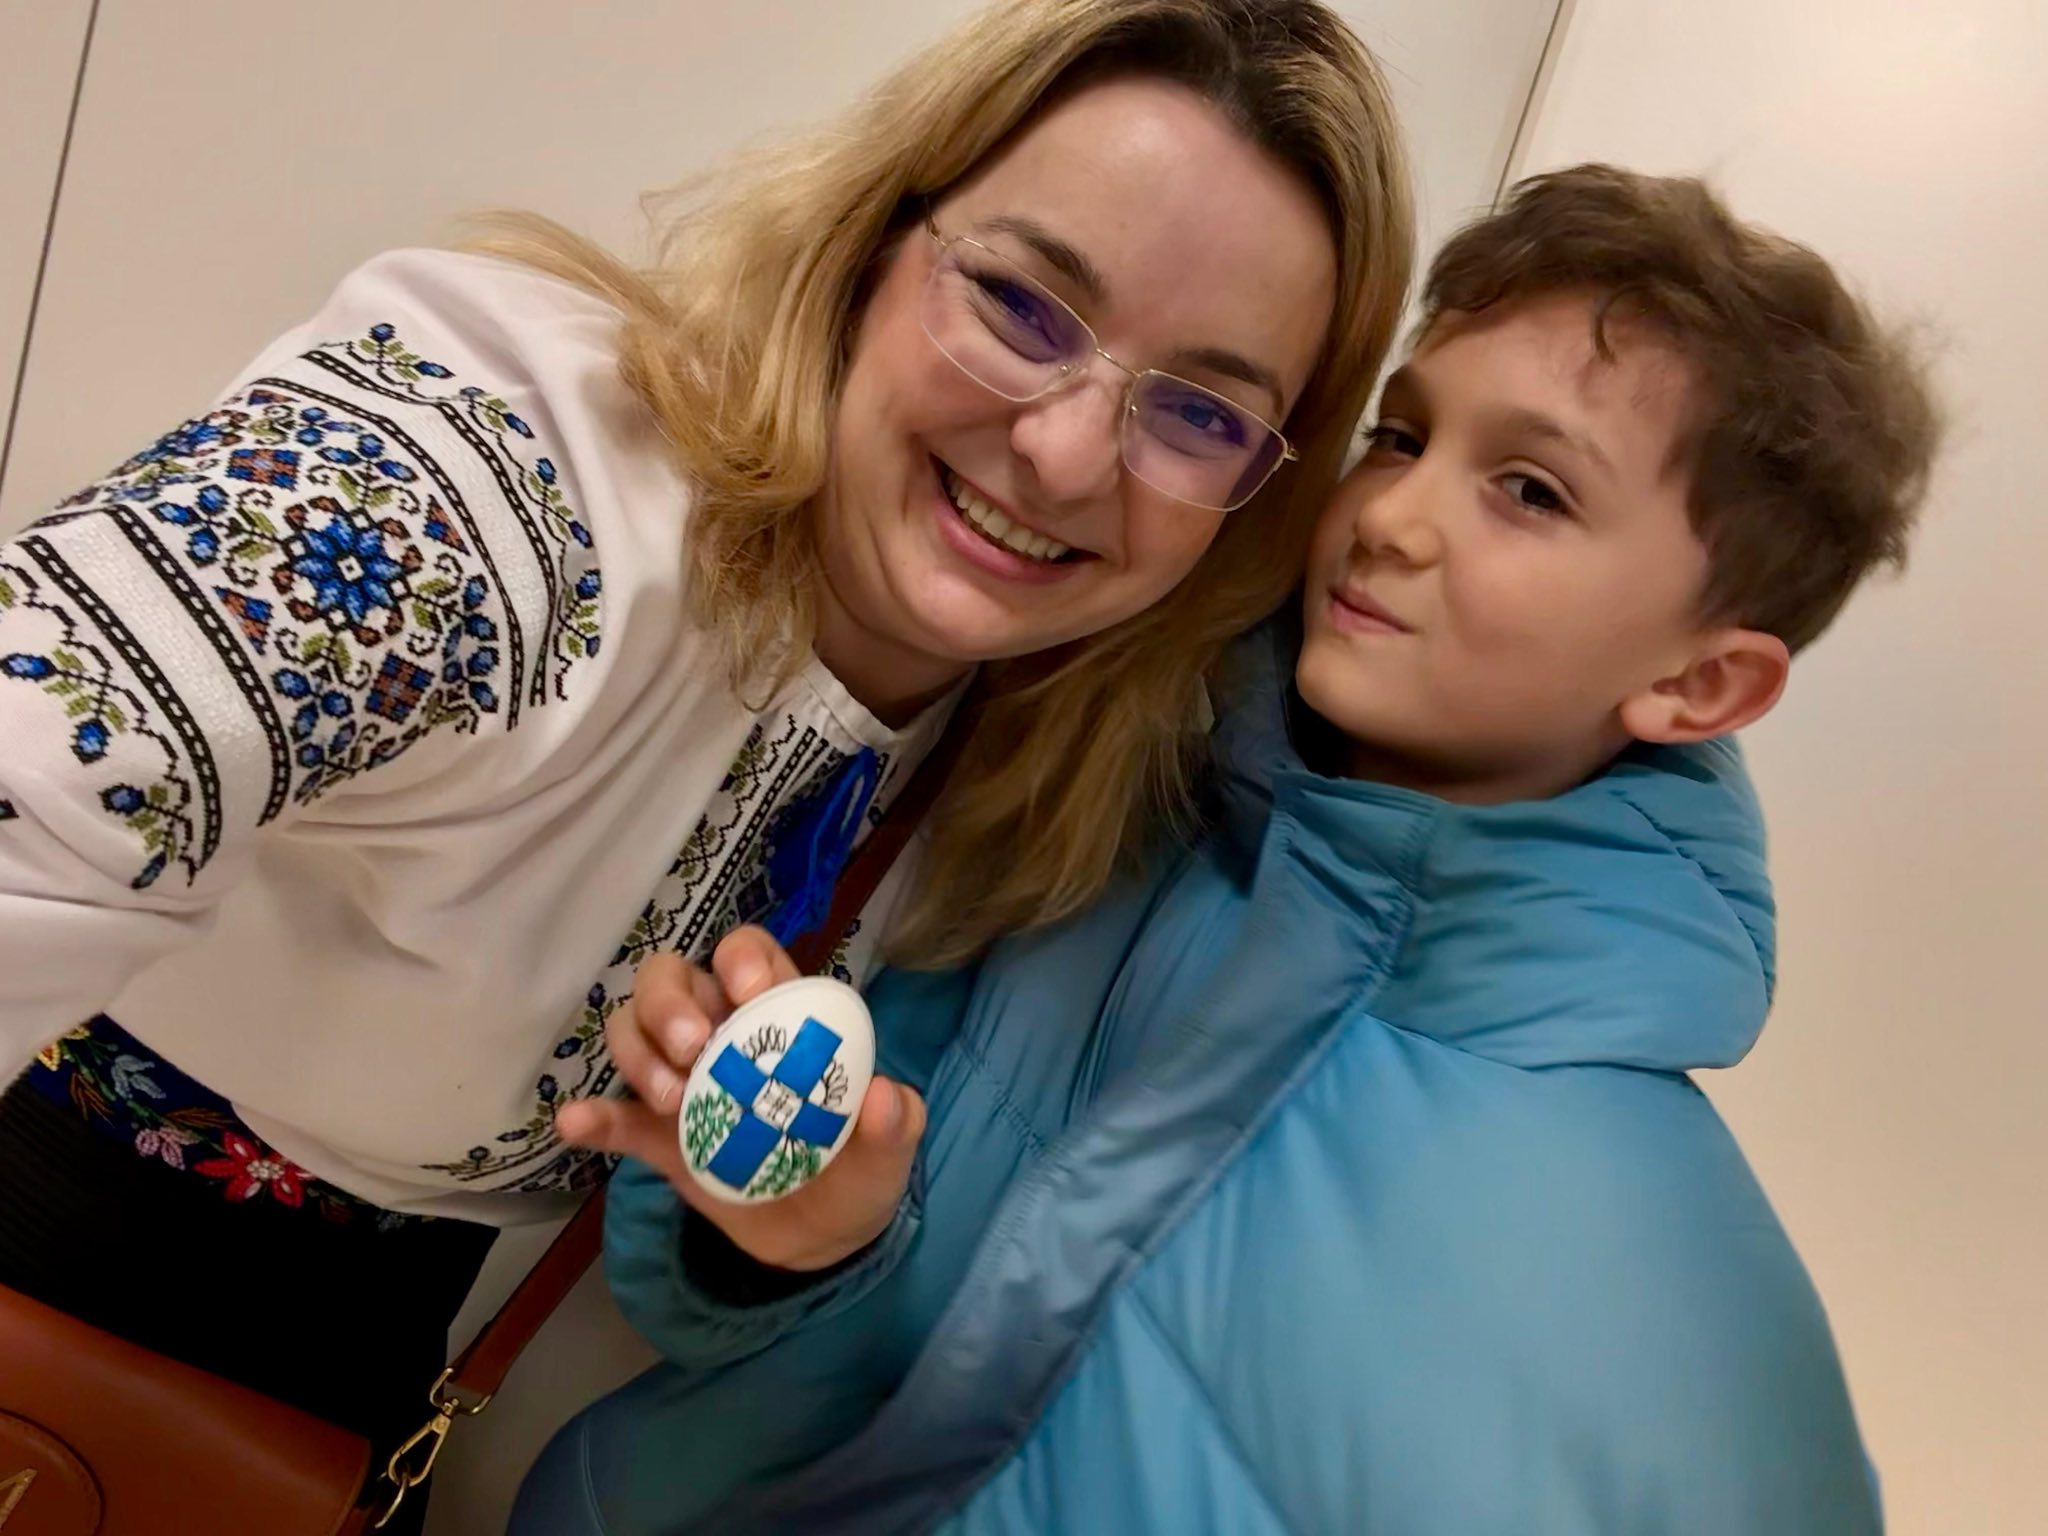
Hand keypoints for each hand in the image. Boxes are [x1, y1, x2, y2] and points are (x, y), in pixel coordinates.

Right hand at [553, 926, 924, 1271]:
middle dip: (672, 1002)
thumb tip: (883, 1096)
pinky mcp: (656, 1138)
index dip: (740, 959)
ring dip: (639, 1053)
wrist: (820, 1243)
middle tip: (695, 1050)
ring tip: (672, 1101)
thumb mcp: (889, 1153)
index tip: (748, 993)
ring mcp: (682, 1083)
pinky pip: (614, 1116)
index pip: (748, 955)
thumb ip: (896, 1125)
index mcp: (780, 1019)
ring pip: (633, 1030)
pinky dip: (592, 1116)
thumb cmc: (856, 1173)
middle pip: (673, 978)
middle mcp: (722, 1035)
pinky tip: (576, 1122)